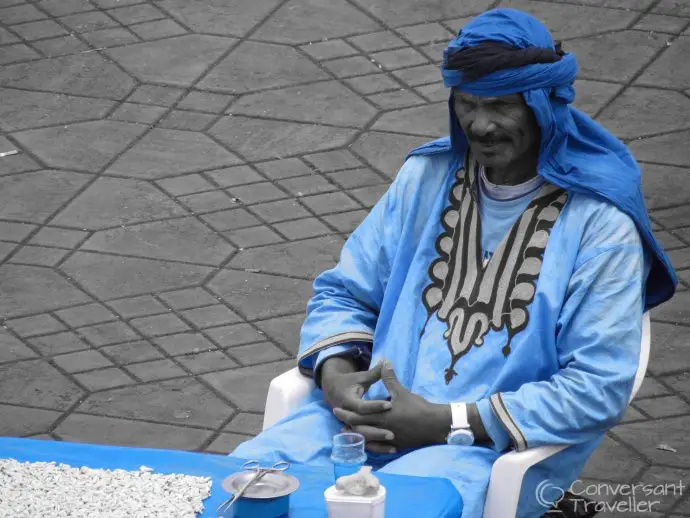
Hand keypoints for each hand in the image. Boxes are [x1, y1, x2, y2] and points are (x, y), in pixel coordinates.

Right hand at [321, 358, 394, 452]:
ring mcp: (350, 425)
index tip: (389, 405)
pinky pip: (366, 442)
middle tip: (394, 432)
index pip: (362, 407)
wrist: (332, 390)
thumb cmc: (349, 382)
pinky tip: (393, 449)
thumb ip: (375, 373)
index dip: (375, 406)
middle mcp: (348, 416)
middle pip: (362, 425)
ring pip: (364, 437)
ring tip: (394, 441)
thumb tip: (387, 361)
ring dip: (378, 440)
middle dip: (378, 429)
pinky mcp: (355, 431)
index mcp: (347, 401)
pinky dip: (378, 447)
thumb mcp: (360, 377)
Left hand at [334, 361, 451, 451]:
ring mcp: (389, 439)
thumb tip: (384, 362)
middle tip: (337, 420)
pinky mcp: (396, 444)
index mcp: (381, 415)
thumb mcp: (401, 391)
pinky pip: (379, 447)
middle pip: (359, 428)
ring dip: (356, 435)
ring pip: (367, 440)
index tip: (336, 409)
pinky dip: (371, 445)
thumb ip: (389, 378)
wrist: (433, 424)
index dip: (346, 413)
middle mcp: (382, 429)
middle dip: (347, 424)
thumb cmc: (417, 407)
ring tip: (347, 433)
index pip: (358, 415)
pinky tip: (367, 443)